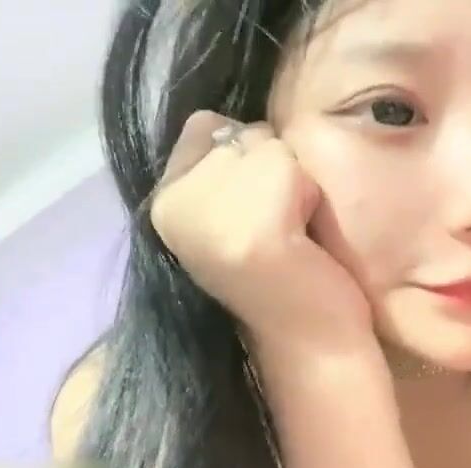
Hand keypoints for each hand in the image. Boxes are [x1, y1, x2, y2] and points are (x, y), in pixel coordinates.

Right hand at [150, 111, 373, 364]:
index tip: (252, 213)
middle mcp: (171, 204)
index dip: (243, 157)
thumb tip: (226, 122)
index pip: (203, 125)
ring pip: (267, 144)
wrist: (309, 341)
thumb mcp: (227, 212)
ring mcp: (208, 215)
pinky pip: (290, 166)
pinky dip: (308, 196)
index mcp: (161, 203)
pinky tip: (302, 240)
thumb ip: (214, 165)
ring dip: (293, 181)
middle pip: (239, 131)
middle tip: (276, 228)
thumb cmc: (278, 274)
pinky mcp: (253, 228)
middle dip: (269, 168)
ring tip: (291, 234)